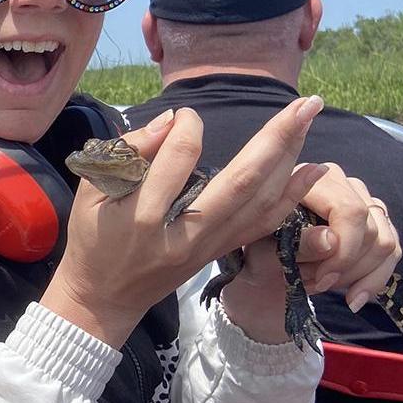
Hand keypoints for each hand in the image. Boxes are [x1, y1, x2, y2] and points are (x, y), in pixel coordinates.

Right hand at [43, 97, 329, 346]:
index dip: (185, 127)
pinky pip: (263, 224)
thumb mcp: (89, 196)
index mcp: (144, 216)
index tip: (182, 117)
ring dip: (291, 159)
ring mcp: (209, 246)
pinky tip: (312, 170)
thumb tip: (171, 122)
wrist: (104, 299)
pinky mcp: (221, 252)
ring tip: (311, 119)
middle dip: (276, 137)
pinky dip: (291, 195)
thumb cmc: (93, 242)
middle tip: (305, 103)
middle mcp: (186, 232)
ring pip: (260, 201)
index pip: (179, 157)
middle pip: (241, 180)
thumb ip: (126, 155)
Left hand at [203, 164, 402, 341]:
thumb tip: (331, 240)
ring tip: (322, 284)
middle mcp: (344, 184)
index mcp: (311, 181)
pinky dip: (374, 280)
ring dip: (357, 275)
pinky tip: (353, 297)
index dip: (344, 250)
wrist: (266, 265)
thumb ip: (297, 244)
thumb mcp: (267, 251)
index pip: (351, 211)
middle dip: (345, 268)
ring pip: (385, 243)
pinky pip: (392, 252)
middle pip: (371, 230)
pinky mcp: (376, 224)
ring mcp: (364, 202)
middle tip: (313, 283)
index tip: (323, 278)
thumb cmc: (261, 252)